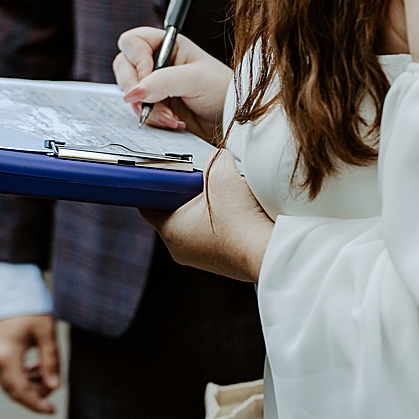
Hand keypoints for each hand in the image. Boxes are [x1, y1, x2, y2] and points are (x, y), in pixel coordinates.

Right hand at [0, 314, 60, 414]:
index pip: (20, 391)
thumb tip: (55, 387)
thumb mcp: (46, 332)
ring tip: (47, 374)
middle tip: (54, 388)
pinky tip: (35, 365)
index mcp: (5, 356)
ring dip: (27, 383)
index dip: (36, 404)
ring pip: (7, 380)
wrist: (7, 282)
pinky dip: (19, 372)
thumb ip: (51, 361)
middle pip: (12, 389)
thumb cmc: (29, 304)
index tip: (52, 411)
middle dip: (34, 394)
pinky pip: (4, 369)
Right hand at [114, 27, 232, 139]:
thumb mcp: (196, 79)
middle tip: (152, 101)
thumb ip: (164, 81)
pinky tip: (174, 122)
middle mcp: (157, 63)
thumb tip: (133, 92)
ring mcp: (153, 86)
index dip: (135, 58)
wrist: (232, 119)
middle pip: (123, 67)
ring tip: (172, 116)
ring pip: (129, 93)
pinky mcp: (154, 107)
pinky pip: (138, 113)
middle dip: (136, 87)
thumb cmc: (222, 90)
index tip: (148, 75)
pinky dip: (153, 120)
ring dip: (147, 108)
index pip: (133, 42)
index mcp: (168, 46)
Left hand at [140, 150, 272, 282]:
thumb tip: (216, 158)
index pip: (148, 202)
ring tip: (225, 189)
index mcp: (170, 230)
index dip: (156, 180)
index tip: (167, 166)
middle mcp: (180, 247)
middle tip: (202, 172)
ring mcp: (200, 257)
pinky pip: (214, 231)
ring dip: (208, 203)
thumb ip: (213, 159)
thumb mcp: (223, 175)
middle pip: (175, 209)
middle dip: (187, 188)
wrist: (270, 253)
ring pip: (196, 220)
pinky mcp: (220, 260)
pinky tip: (238, 208)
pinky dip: (222, 217)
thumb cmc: (240, 219)